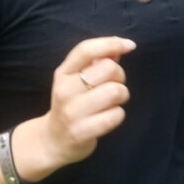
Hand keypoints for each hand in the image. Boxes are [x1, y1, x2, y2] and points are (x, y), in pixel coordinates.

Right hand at [39, 36, 135, 168]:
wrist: (53, 140)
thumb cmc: (72, 104)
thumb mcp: (76, 80)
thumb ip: (97, 62)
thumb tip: (120, 46)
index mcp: (63, 73)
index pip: (86, 50)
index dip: (111, 43)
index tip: (129, 45)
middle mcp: (65, 90)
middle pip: (108, 68)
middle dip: (120, 76)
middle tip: (114, 86)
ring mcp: (71, 112)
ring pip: (115, 91)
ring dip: (122, 96)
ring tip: (112, 102)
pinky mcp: (81, 132)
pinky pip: (115, 115)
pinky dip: (118, 114)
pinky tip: (108, 117)